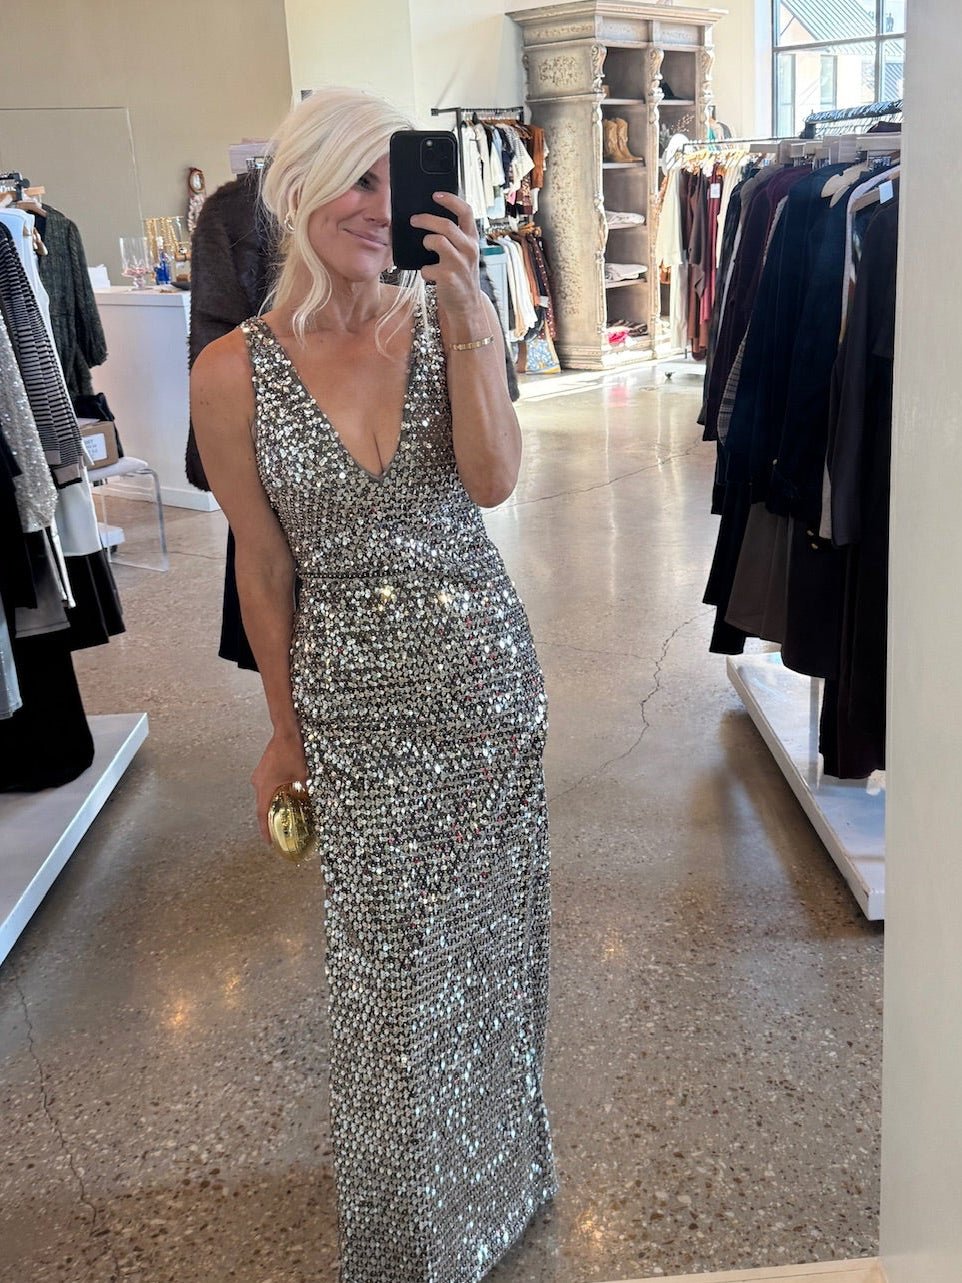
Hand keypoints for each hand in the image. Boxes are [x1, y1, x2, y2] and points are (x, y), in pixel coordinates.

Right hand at [251, 730, 308, 845]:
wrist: (287, 730)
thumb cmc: (293, 752)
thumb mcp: (304, 775)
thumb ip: (307, 791)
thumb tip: (317, 803)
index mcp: (265, 787)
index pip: (262, 814)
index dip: (264, 830)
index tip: (268, 841)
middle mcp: (259, 782)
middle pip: (262, 805)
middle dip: (270, 818)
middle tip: (278, 829)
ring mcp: (260, 773)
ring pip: (265, 794)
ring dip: (272, 803)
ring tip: (283, 812)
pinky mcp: (264, 767)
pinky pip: (267, 784)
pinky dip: (274, 792)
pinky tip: (285, 793)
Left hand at [410, 192, 484, 320]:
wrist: (466, 304)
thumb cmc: (460, 275)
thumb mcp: (463, 252)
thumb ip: (453, 236)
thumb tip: (428, 220)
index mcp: (472, 239)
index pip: (465, 211)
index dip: (450, 200)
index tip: (436, 195)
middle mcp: (468, 249)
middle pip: (446, 225)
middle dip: (426, 219)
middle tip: (414, 220)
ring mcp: (459, 264)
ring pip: (437, 241)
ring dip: (426, 241)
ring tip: (424, 245)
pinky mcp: (448, 278)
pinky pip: (428, 267)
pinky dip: (424, 270)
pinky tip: (428, 273)